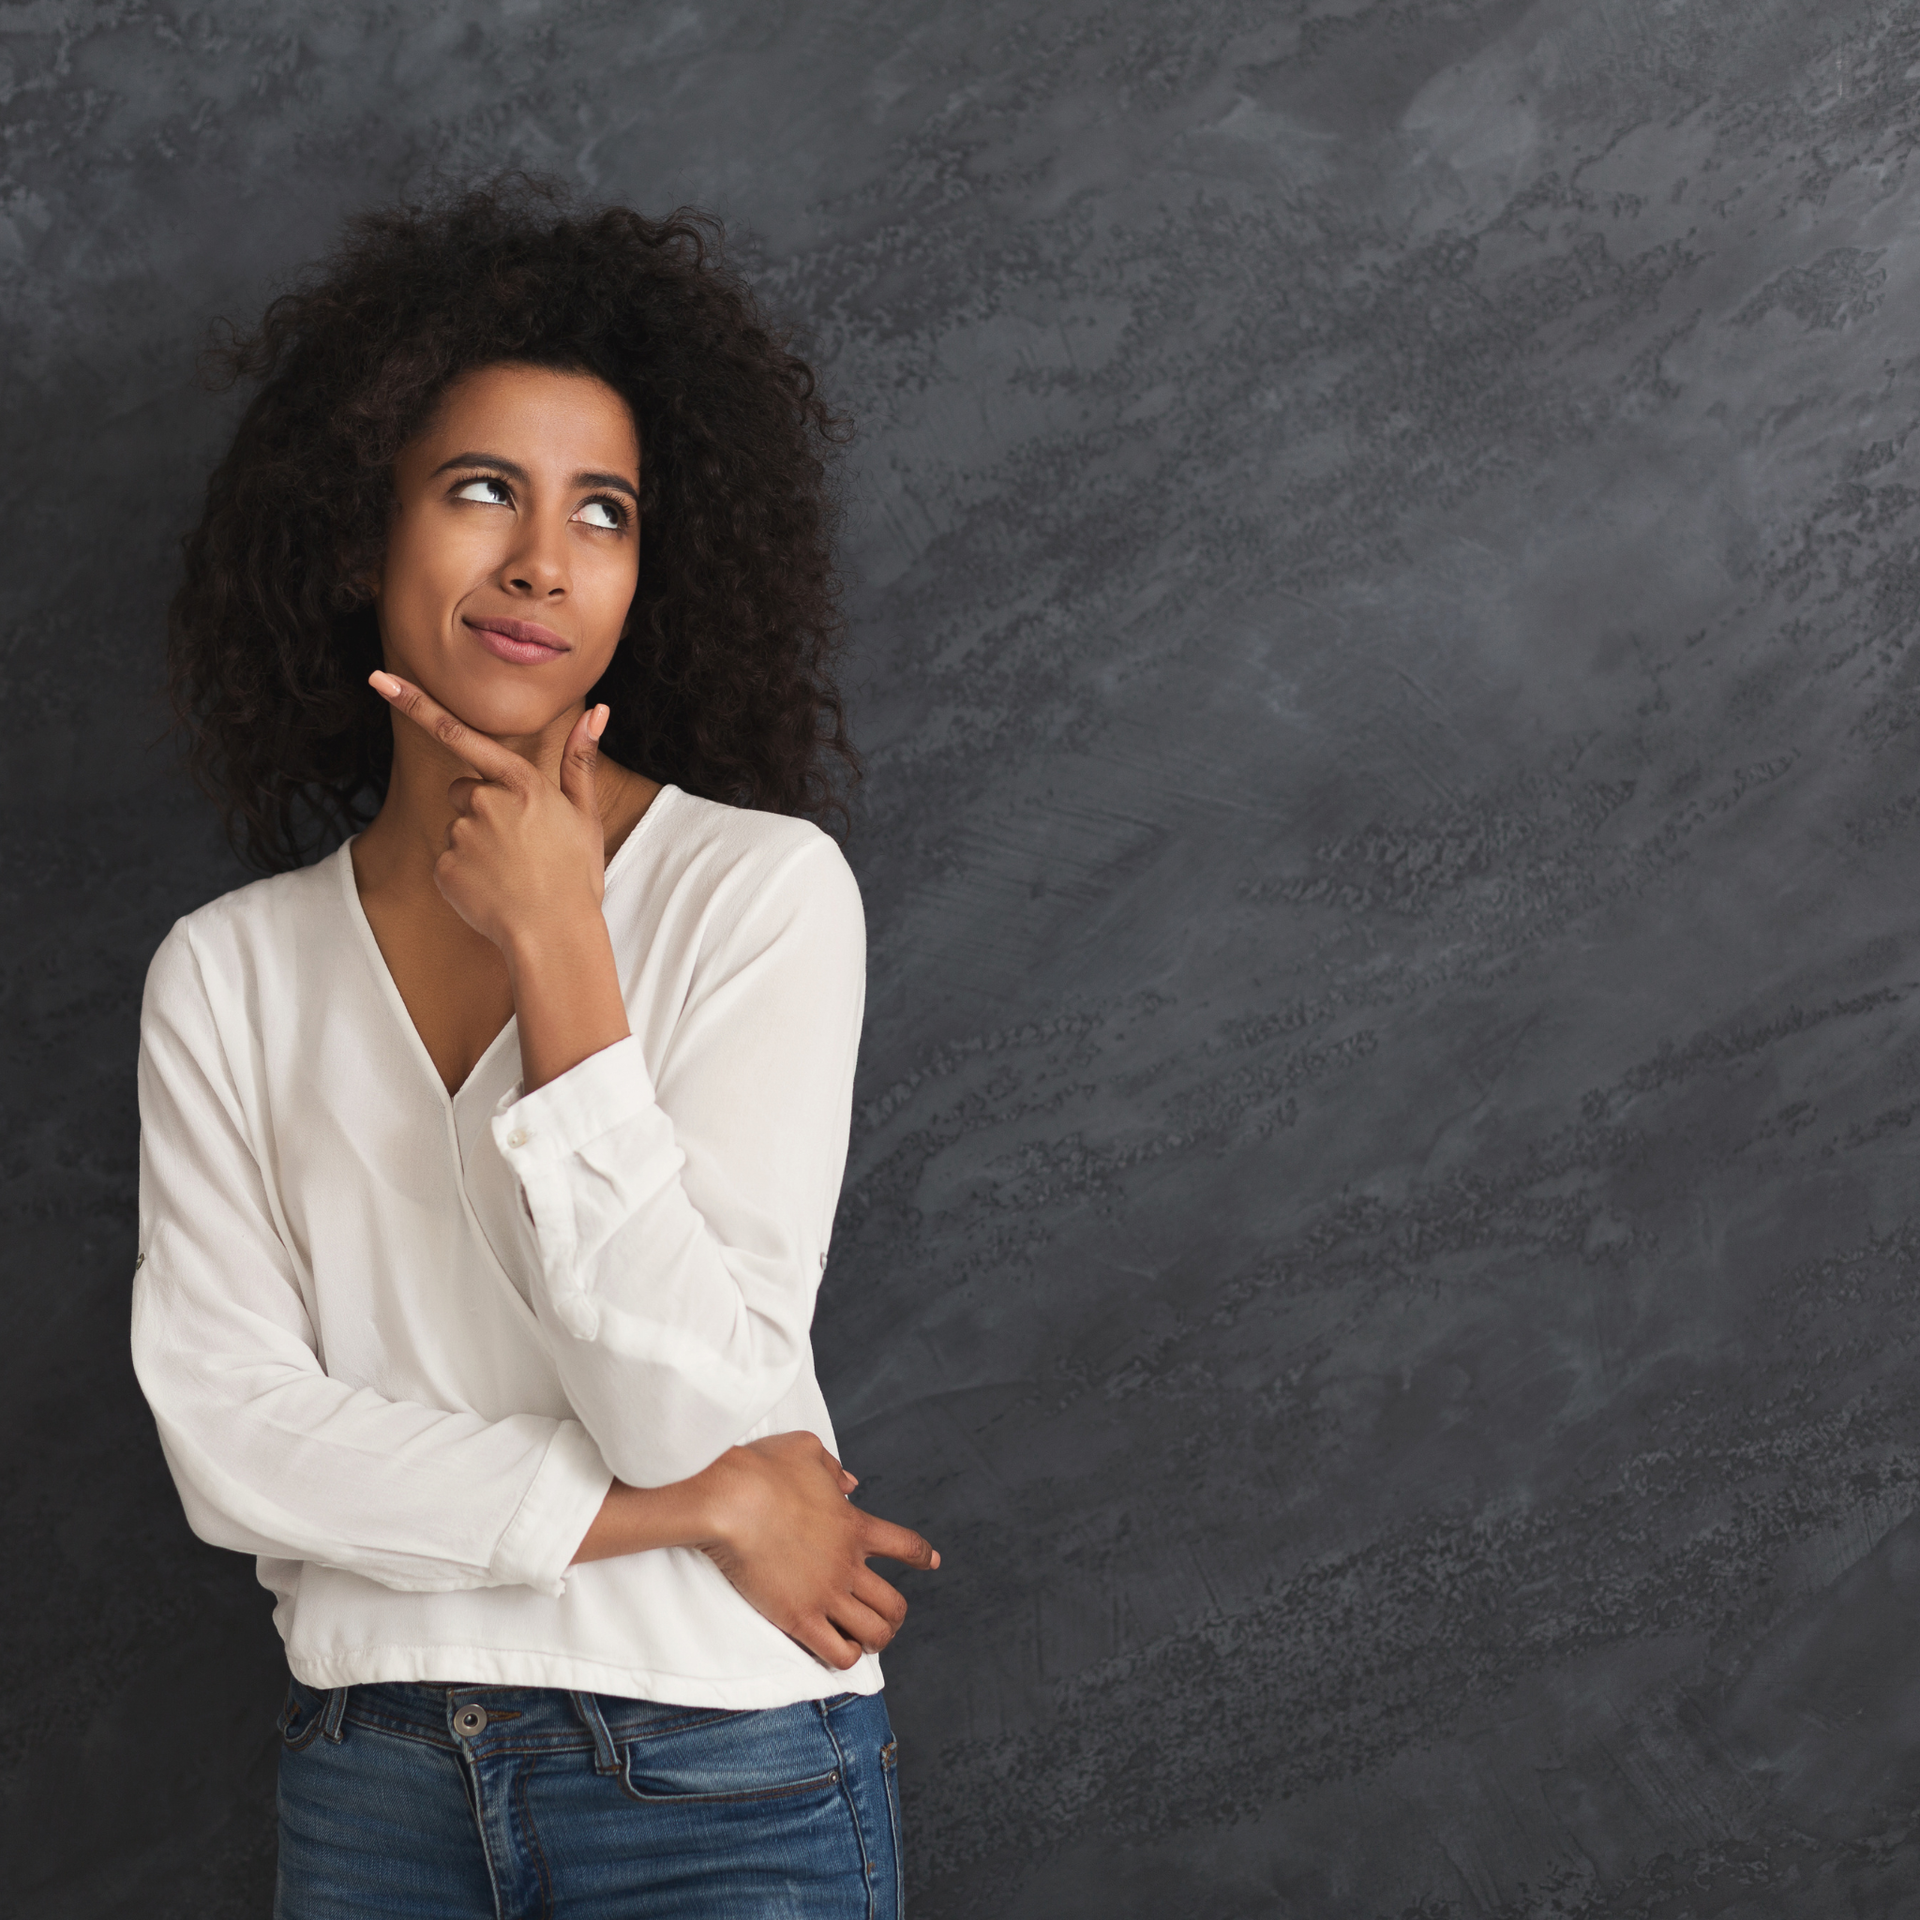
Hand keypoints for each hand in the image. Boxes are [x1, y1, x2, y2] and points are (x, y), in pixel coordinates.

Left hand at [370, 670, 606, 956]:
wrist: (555, 935)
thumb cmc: (576, 875)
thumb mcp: (585, 815)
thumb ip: (580, 760)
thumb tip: (598, 711)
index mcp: (521, 783)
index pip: (460, 734)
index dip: (416, 705)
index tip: (380, 681)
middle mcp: (486, 801)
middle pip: (463, 789)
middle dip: (481, 807)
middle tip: (517, 843)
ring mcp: (462, 835)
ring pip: (457, 826)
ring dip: (476, 842)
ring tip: (510, 871)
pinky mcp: (445, 868)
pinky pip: (448, 862)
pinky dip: (466, 874)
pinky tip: (493, 889)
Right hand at [695, 1433, 940, 1670]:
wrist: (730, 1500)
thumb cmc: (762, 1470)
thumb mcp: (807, 1450)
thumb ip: (834, 1469)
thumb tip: (851, 1483)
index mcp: (855, 1526)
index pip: (906, 1545)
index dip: (923, 1556)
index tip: (933, 1562)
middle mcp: (848, 1564)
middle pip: (895, 1603)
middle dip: (895, 1615)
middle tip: (885, 1618)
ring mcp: (826, 1594)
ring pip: (874, 1633)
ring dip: (875, 1640)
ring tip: (865, 1642)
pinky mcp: (799, 1618)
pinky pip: (839, 1654)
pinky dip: (846, 1657)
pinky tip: (839, 1650)